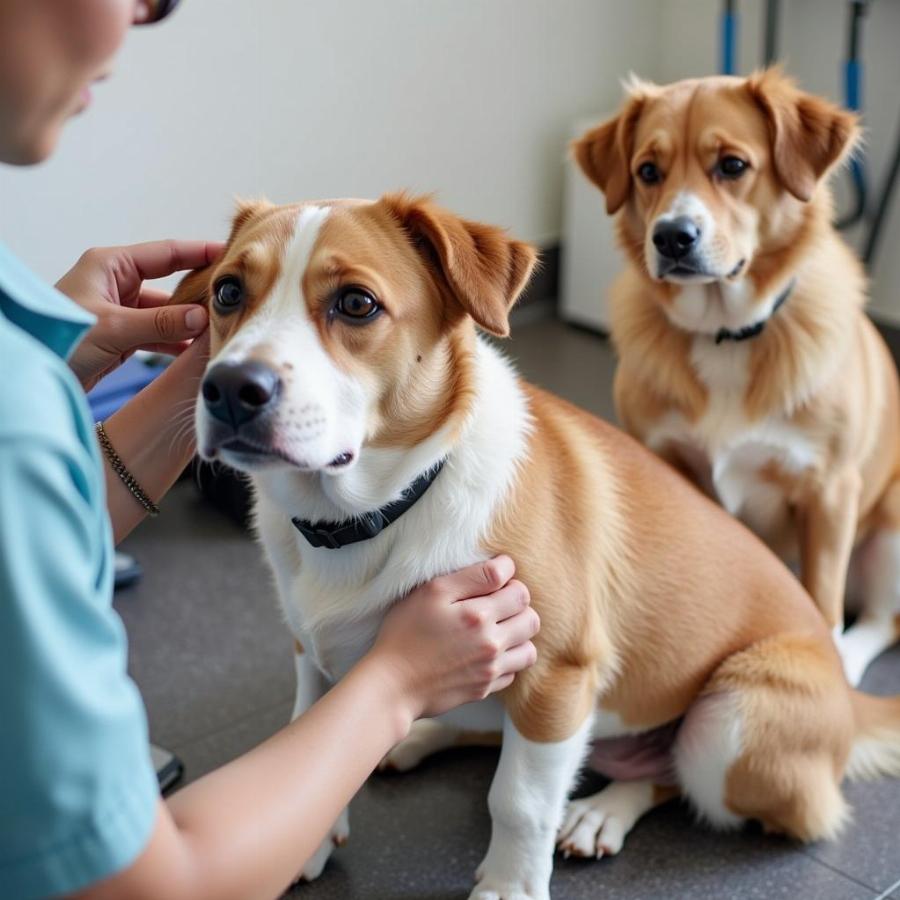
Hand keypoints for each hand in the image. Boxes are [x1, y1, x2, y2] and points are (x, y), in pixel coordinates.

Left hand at [56, 239, 222, 390]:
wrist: (31, 371)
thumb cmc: (57, 339)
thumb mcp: (113, 329)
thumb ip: (161, 322)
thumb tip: (203, 317)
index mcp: (110, 265)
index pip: (166, 253)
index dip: (199, 253)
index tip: (230, 255)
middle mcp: (116, 283)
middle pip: (170, 282)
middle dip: (200, 293)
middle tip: (233, 298)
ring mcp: (119, 310)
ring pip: (166, 312)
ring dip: (189, 323)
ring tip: (220, 329)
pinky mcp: (121, 335)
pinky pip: (158, 333)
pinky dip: (176, 341)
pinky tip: (197, 349)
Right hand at [369, 556, 538, 721]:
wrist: (391, 686)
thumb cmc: (405, 632)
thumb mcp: (432, 591)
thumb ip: (473, 576)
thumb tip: (506, 567)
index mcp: (480, 615)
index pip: (520, 591)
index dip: (508, 580)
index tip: (492, 580)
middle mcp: (492, 643)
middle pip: (531, 619)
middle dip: (518, 607)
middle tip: (494, 604)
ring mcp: (490, 669)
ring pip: (529, 648)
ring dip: (518, 635)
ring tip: (496, 629)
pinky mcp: (484, 689)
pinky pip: (513, 672)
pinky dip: (506, 661)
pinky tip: (485, 653)